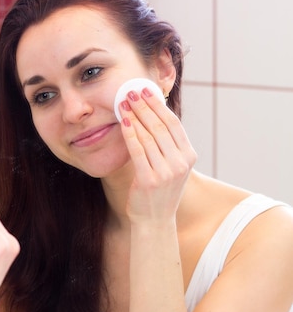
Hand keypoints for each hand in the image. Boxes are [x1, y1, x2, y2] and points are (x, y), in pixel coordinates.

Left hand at [118, 88, 196, 222]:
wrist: (155, 220)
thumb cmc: (159, 191)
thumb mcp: (171, 166)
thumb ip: (167, 145)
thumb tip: (153, 115)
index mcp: (189, 156)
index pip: (174, 123)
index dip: (158, 105)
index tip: (145, 91)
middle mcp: (181, 163)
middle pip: (161, 126)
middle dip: (144, 106)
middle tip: (130, 92)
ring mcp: (167, 172)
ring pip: (149, 136)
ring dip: (134, 116)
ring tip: (122, 103)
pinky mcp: (150, 180)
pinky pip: (138, 151)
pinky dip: (130, 134)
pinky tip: (123, 122)